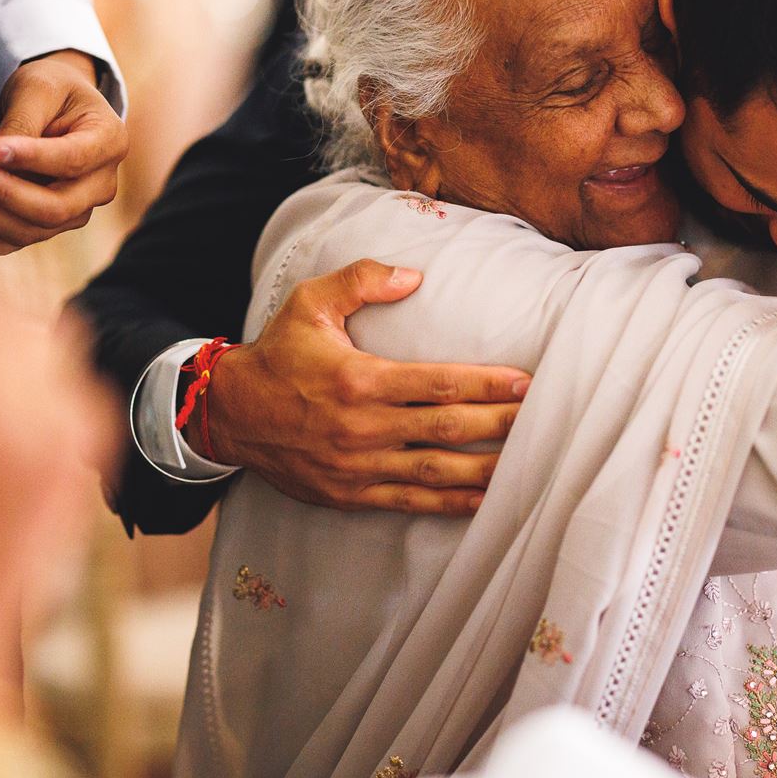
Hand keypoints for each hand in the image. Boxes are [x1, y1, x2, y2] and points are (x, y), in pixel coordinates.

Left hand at [0, 49, 126, 253]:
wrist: (54, 105)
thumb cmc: (51, 89)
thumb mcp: (38, 88)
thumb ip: (22, 121)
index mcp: (109, 142)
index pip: (72, 160)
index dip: (30, 159)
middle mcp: (101, 184)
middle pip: (55, 209)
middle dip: (2, 192)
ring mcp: (77, 209)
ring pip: (31, 230)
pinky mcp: (49, 224)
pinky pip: (14, 241)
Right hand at [204, 259, 530, 514]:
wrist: (230, 414)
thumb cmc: (278, 353)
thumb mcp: (310, 301)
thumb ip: (361, 279)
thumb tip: (414, 275)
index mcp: (359, 379)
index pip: (438, 383)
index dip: (487, 384)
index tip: (526, 382)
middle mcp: (363, 427)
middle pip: (448, 429)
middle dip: (501, 425)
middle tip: (546, 419)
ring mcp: (358, 465)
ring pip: (436, 471)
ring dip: (487, 469)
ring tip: (531, 465)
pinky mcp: (350, 493)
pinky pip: (410, 501)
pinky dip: (450, 502)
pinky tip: (485, 500)